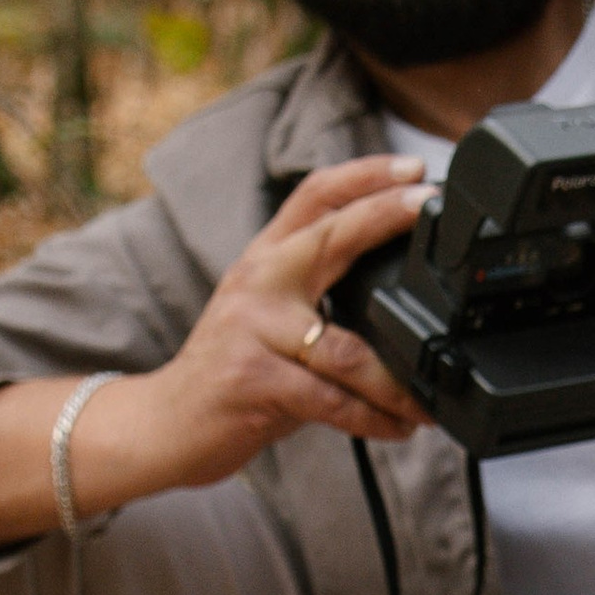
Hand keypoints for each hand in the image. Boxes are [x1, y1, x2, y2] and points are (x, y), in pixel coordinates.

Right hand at [95, 156, 431, 496]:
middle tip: (430, 210)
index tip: (415, 168)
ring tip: (430, 397)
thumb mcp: (268, 315)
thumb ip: (318, 292)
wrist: (164, 422)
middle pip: (330, 234)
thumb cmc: (232, 369)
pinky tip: (400, 426)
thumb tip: (402, 295)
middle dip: (384, 216)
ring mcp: (254, 330)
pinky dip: (374, 417)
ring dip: (398, 381)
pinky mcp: (254, 380)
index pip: (315, 196)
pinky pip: (332, 400)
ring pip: (347, 350)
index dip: (365, 175)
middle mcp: (258, 281)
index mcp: (266, 259)